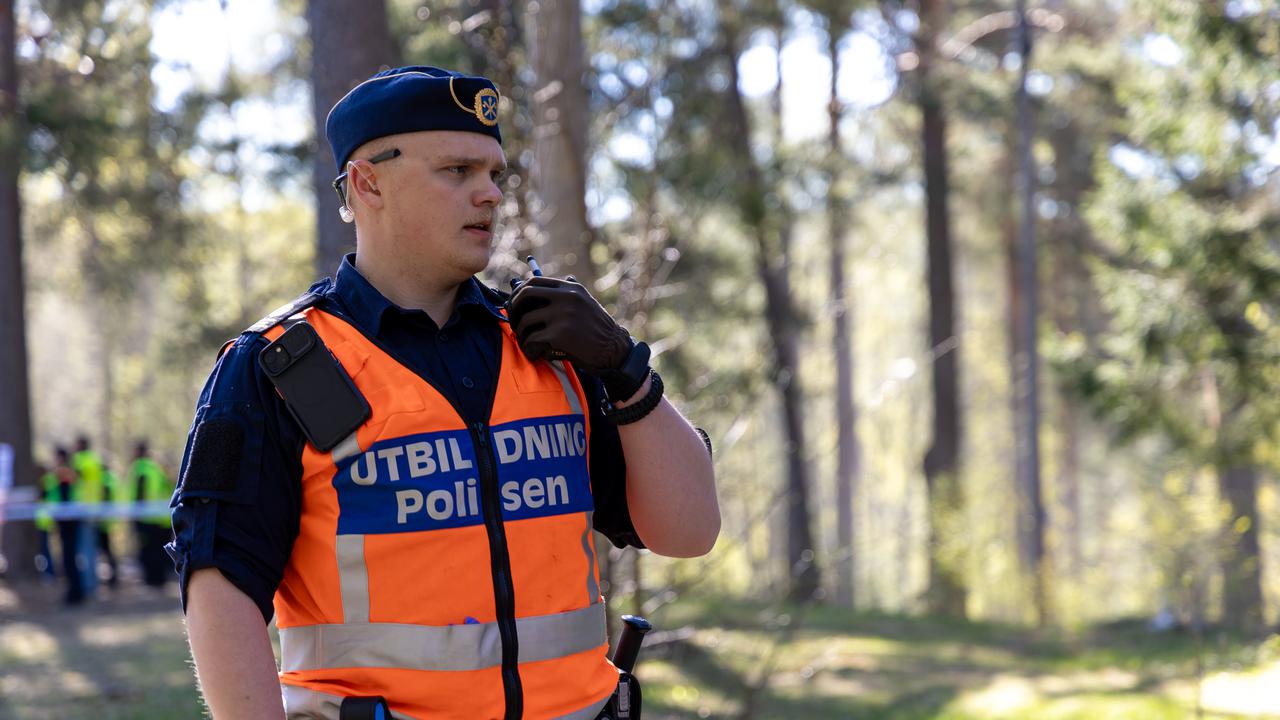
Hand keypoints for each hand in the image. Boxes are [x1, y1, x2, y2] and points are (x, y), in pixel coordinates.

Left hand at [507, 276, 632, 371]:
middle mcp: (566, 297)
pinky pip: (532, 340)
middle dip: (514, 309)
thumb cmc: (596, 330)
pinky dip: (529, 349)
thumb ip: (564, 295)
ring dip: (521, 334)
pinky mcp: (560, 334)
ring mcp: (562, 315)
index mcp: (571, 287)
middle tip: (514, 323)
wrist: (614, 349)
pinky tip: (535, 354)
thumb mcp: (584, 303)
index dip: (519, 293)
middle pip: (525, 295)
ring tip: (527, 343)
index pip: (534, 281)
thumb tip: (533, 289)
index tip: (515, 305)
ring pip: (525, 321)